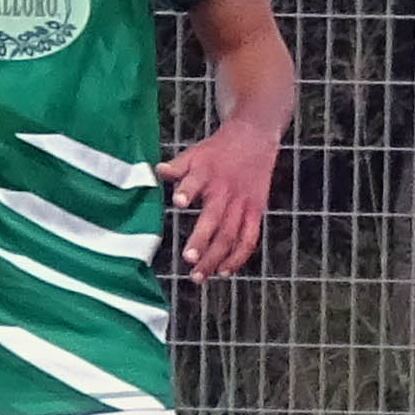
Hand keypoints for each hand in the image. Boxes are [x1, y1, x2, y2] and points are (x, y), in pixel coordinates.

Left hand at [159, 125, 277, 278]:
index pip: (196, 182)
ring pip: (231, 235)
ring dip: (216, 257)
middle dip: (202, 240)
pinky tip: (223, 272)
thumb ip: (176, 167)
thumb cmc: (215, 152)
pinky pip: (250, 238)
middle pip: (216, 219)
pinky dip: (238, 257)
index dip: (187, 190)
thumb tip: (157, 170)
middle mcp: (227, 191)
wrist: (254, 139)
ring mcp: (243, 204)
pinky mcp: (256, 211)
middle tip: (189, 259)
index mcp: (207, 173)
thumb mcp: (194, 154)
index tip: (178, 201)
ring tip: (198, 276)